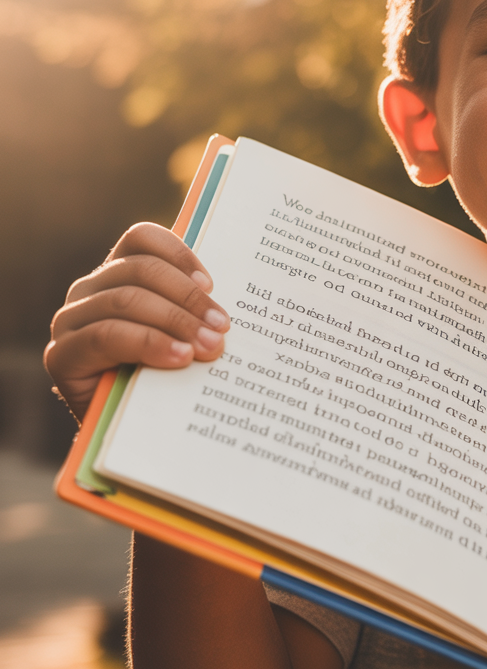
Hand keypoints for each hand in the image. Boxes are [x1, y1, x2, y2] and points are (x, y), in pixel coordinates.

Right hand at [44, 223, 229, 421]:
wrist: (132, 433)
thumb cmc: (166, 375)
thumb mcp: (185, 333)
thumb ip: (196, 311)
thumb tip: (237, 298)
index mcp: (118, 274)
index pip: (141, 240)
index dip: (179, 254)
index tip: (212, 284)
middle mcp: (89, 291)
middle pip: (139, 270)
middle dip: (188, 298)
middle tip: (223, 327)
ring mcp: (71, 321)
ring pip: (125, 300)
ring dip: (175, 322)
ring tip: (209, 347)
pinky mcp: (62, 355)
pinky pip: (105, 336)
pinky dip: (149, 343)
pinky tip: (179, 357)